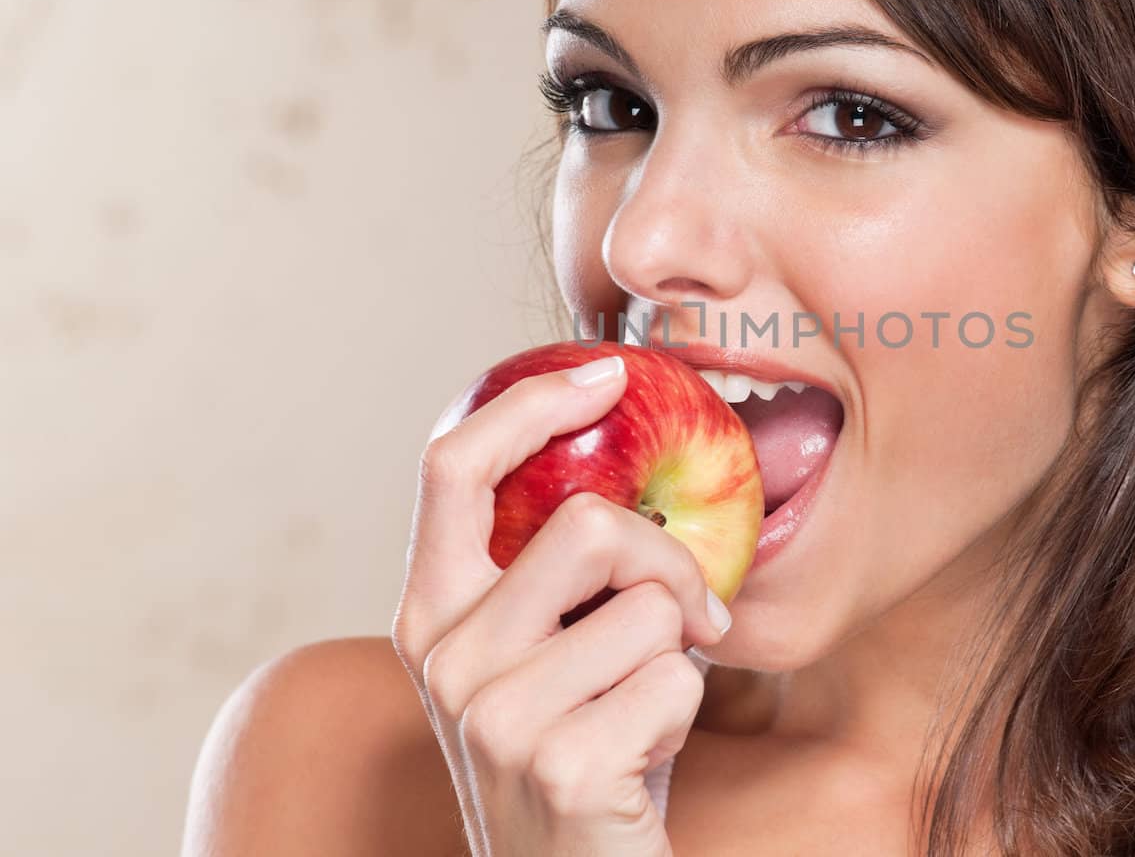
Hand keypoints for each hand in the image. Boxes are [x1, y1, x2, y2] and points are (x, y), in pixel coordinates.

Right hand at [392, 355, 732, 856]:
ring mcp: (495, 718)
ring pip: (649, 606)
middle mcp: (445, 658)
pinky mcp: (563, 767)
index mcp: (431, 612)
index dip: (530, 404)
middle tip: (694, 613)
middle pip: (589, 525)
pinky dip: (687, 711)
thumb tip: (633, 462)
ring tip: (641, 706)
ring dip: (678, 653)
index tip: (609, 377)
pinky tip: (646, 757)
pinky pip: (678, 679)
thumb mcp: (539, 656)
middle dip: (669, 561)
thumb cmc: (578, 753)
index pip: (453, 467)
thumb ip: (553, 573)